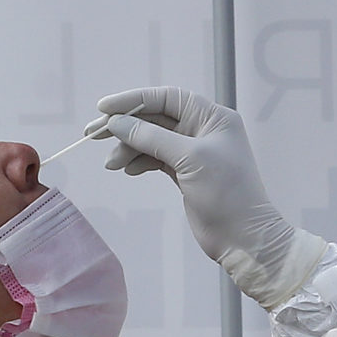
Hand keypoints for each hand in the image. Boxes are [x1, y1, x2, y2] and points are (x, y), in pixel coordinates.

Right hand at [94, 87, 320, 307]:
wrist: (244, 238)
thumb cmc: (226, 194)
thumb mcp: (189, 159)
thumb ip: (151, 137)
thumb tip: (116, 122)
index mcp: (212, 117)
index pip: (166, 98)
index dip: (133, 100)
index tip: (103, 107)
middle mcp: (203, 130)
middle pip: (155, 118)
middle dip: (125, 126)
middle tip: (92, 135)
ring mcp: (193, 152)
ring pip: (152, 140)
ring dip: (129, 148)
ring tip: (111, 165)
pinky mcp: (185, 173)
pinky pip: (155, 158)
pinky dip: (139, 162)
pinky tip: (127, 170)